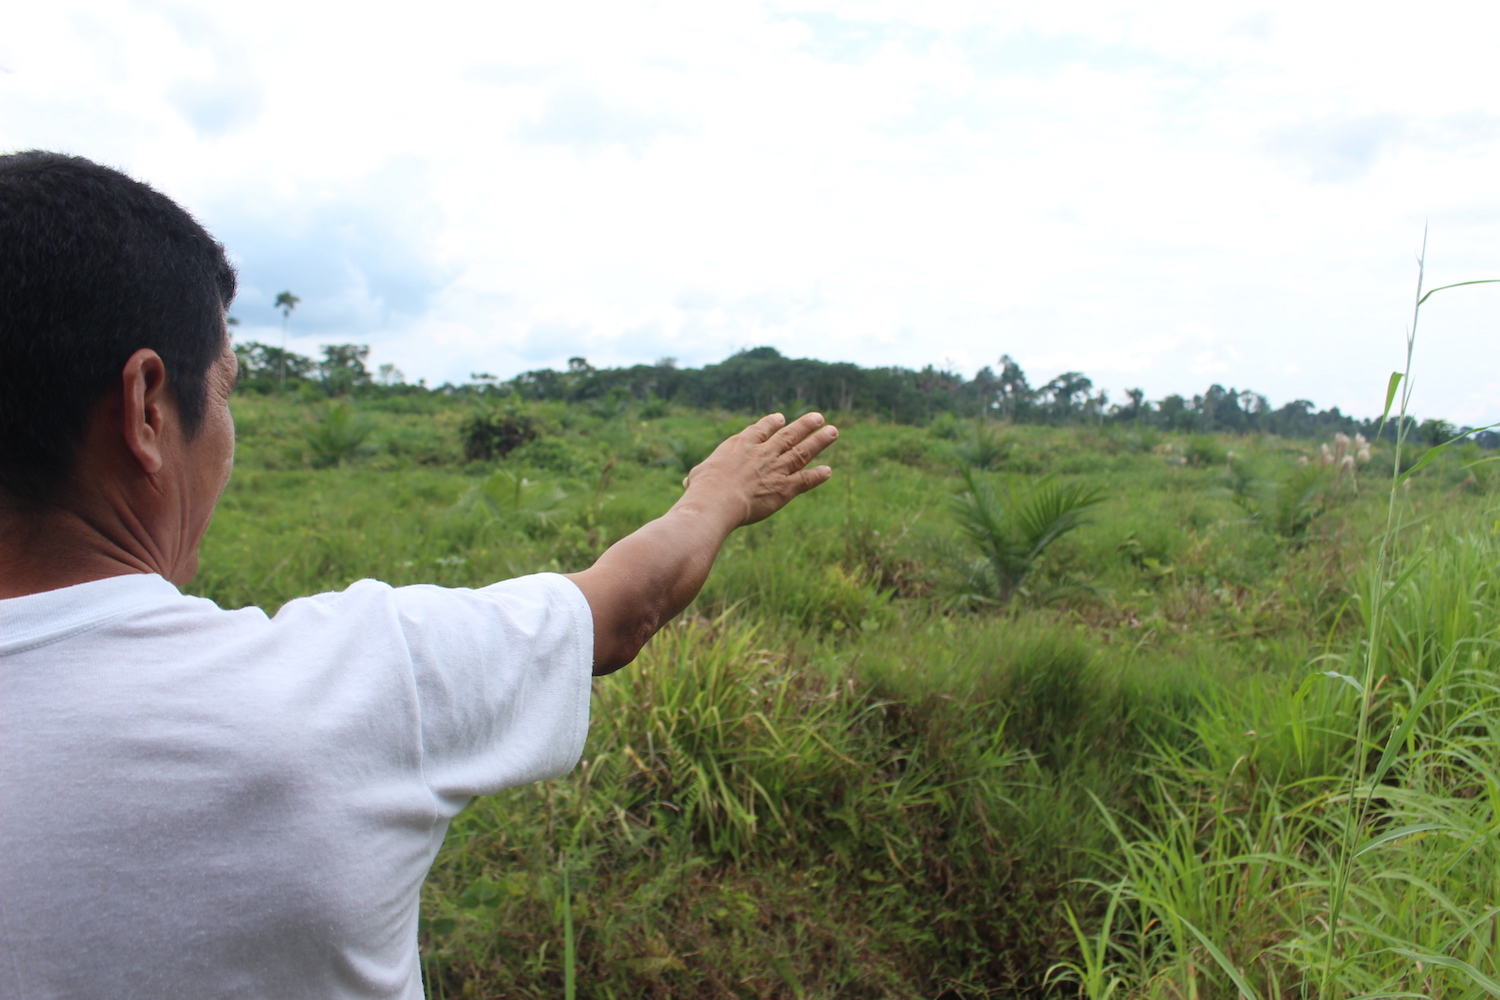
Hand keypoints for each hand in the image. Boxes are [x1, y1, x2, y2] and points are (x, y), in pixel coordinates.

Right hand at [682, 412, 838, 527]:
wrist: (716, 501)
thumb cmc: (702, 489)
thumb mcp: (697, 476)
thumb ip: (698, 476)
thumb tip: (688, 482)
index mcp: (741, 445)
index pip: (761, 430)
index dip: (772, 423)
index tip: (781, 418)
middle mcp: (762, 452)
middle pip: (788, 435)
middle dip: (805, 426)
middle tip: (819, 418)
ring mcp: (776, 468)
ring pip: (803, 451)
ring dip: (819, 441)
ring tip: (833, 432)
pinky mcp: (784, 488)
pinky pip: (805, 480)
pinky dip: (817, 476)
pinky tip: (828, 472)